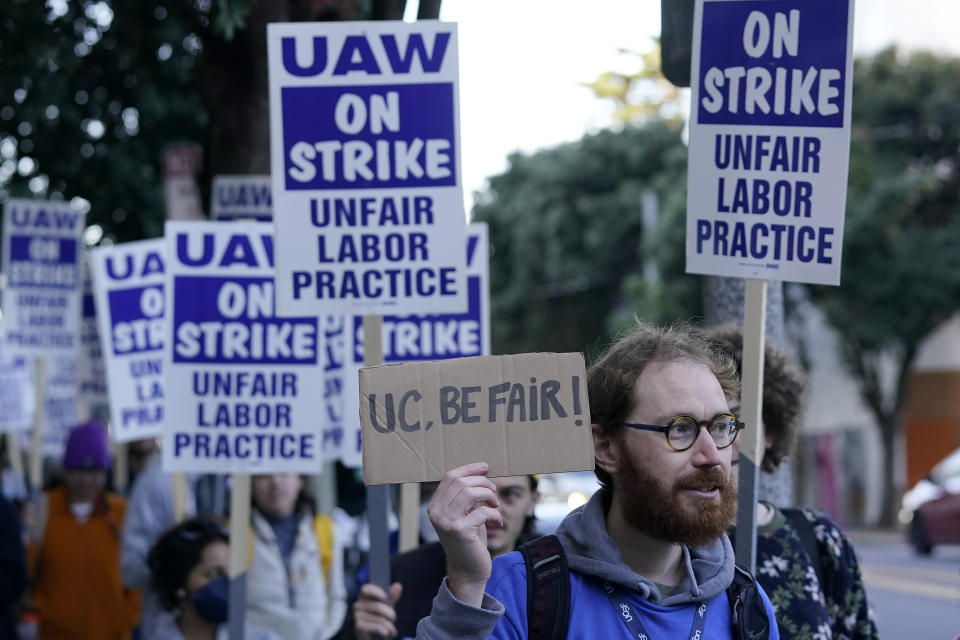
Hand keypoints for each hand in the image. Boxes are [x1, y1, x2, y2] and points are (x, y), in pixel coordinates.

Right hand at [354, 582, 402, 639]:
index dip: (375, 591)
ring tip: (392, 630)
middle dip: (390, 614)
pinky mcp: (358, 626)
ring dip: (389, 625)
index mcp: (364, 597)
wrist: (372, 636)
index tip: (385, 596)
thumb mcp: (387, 606)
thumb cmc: (379, 618)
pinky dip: (385, 630)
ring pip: (379, 618)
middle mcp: (358, 605)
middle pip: (377, 606)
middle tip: (394, 619)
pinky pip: (376, 626)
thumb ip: (392, 597)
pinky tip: (386, 633)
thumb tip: (398, 585)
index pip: (365, 588)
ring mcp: (357, 616)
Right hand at [427, 462, 500, 605]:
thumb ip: (467, 495)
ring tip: (495, 506)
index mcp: (435, 505)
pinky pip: (483, 511)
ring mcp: (446, 522)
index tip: (486, 466)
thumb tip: (481, 470)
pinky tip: (497, 523)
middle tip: (494, 493)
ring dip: (489, 496)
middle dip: (483, 483)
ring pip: (471, 493)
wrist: (469, 570)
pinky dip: (495, 515)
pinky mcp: (460, 531)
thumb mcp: (465, 513)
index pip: (450, 477)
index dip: (469, 469)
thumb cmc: (470, 539)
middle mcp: (436, 512)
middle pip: (461, 482)